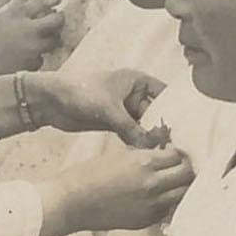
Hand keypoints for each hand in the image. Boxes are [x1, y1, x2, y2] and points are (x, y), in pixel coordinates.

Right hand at [0, 0, 63, 73]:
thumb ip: (13, 11)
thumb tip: (26, 1)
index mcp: (17, 13)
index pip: (43, 1)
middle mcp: (29, 28)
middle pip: (56, 21)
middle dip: (59, 20)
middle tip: (56, 21)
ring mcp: (33, 47)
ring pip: (53, 41)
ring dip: (50, 40)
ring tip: (42, 41)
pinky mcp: (32, 63)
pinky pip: (41, 59)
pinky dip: (36, 58)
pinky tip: (27, 58)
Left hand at [28, 69, 166, 146]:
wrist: (51, 101)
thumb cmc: (81, 93)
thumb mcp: (110, 110)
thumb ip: (132, 129)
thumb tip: (151, 147)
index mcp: (137, 81)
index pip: (163, 94)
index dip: (174, 109)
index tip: (185, 127)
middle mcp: (133, 94)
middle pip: (155, 113)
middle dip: (161, 128)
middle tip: (174, 147)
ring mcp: (124, 109)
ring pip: (143, 126)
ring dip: (149, 138)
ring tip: (162, 154)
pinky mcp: (113, 123)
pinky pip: (131, 134)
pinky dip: (136, 142)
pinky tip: (144, 155)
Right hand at [43, 144, 193, 235]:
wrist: (71, 203)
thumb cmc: (87, 175)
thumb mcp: (118, 156)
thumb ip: (142, 156)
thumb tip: (160, 155)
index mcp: (144, 162)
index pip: (178, 156)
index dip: (178, 154)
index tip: (176, 154)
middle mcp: (153, 183)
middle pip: (187, 175)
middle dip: (186, 169)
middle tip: (182, 167)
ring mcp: (151, 205)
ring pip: (182, 194)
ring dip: (180, 187)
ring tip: (174, 183)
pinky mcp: (146, 220)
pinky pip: (167, 209)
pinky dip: (167, 202)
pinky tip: (158, 197)